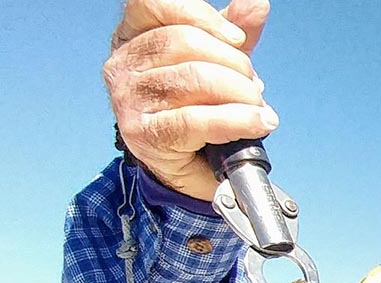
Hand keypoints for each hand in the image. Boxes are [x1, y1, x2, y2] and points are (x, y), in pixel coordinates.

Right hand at [103, 0, 274, 200]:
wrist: (188, 167)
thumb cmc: (198, 110)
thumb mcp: (217, 64)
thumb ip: (233, 32)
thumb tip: (257, 4)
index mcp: (133, 35)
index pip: (156, 4)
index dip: (203, 16)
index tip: (237, 40)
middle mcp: (122, 63)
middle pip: (184, 42)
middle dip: (234, 64)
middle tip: (254, 87)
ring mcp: (128, 99)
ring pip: (194, 78)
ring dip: (240, 94)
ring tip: (257, 108)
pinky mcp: (143, 133)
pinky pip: (197, 119)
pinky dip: (238, 120)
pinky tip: (258, 123)